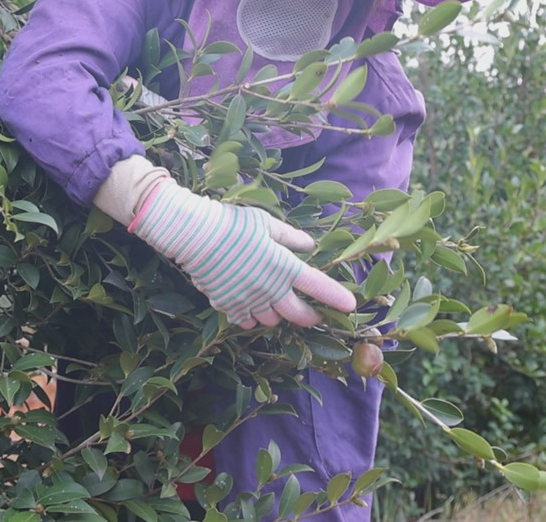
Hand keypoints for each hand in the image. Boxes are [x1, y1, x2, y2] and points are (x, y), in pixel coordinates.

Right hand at [95, 156, 355, 328]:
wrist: (194, 235)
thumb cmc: (233, 223)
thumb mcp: (267, 223)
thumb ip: (290, 238)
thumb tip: (309, 247)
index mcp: (283, 266)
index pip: (318, 286)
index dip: (337, 298)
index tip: (350, 305)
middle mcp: (270, 289)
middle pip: (298, 315)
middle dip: (311, 317)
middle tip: (315, 313)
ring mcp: (248, 301)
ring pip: (272, 322)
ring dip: (279, 316)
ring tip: (278, 304)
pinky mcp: (228, 306)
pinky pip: (247, 322)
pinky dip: (253, 318)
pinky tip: (252, 306)